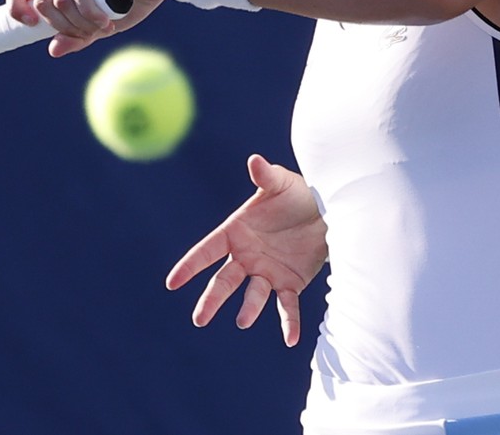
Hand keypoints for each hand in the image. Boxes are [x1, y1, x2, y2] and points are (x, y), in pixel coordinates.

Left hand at [5, 0, 163, 55]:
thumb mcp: (99, 25)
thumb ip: (77, 35)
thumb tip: (52, 50)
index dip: (15, 7)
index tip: (29, 25)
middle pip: (41, 2)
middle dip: (66, 26)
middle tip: (92, 33)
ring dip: (82, 21)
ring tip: (104, 26)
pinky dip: (89, 10)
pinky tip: (104, 19)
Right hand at [165, 154, 327, 347]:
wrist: (327, 211)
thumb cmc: (297, 193)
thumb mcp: (281, 183)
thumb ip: (266, 175)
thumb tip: (254, 160)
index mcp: (236, 233)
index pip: (207, 251)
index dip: (189, 266)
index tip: (172, 283)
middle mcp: (246, 257)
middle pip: (223, 281)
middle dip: (211, 299)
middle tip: (199, 318)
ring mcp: (266, 272)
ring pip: (253, 295)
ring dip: (249, 309)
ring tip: (244, 321)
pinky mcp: (289, 284)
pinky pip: (287, 307)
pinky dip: (289, 323)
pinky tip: (291, 340)